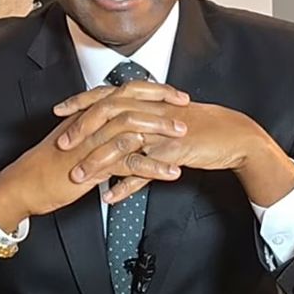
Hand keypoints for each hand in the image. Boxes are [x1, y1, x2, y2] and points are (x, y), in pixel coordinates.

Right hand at [0, 91, 188, 228]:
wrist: (24, 185)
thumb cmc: (48, 165)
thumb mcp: (74, 139)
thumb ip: (94, 128)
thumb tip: (117, 124)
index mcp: (89, 113)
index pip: (125, 92)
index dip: (153, 90)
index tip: (176, 93)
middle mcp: (91, 123)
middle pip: (132, 104)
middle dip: (162, 105)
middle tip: (186, 107)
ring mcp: (92, 143)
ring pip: (132, 130)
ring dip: (161, 133)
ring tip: (184, 136)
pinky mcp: (93, 166)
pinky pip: (128, 164)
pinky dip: (153, 168)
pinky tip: (172, 172)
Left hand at [56, 85, 293, 206]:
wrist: (233, 135)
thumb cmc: (200, 127)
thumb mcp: (167, 118)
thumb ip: (142, 118)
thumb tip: (120, 123)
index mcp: (147, 100)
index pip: (107, 95)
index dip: (81, 102)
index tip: (59, 111)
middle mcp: (151, 111)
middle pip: (109, 115)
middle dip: (82, 130)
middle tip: (62, 145)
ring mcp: (161, 131)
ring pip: (122, 144)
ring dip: (98, 162)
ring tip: (79, 178)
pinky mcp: (173, 153)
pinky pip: (145, 170)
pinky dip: (126, 184)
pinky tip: (111, 197)